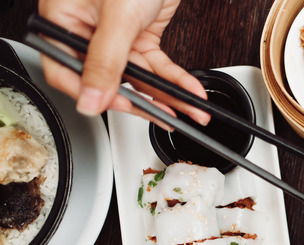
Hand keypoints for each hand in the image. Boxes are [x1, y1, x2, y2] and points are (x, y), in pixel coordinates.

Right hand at [38, 0, 209, 124]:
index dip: (92, 94)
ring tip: (189, 110)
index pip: (66, 72)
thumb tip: (90, 99)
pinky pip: (156, 63)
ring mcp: (115, 33)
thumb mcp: (117, 16)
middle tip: (164, 117)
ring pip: (138, 75)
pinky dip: (175, 77)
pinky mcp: (140, 31)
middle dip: (143, 100)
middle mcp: (85, 28)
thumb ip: (104, 61)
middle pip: (108, 79)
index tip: (118, 107)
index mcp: (62, 19)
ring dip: (167, 95)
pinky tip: (190, 90)